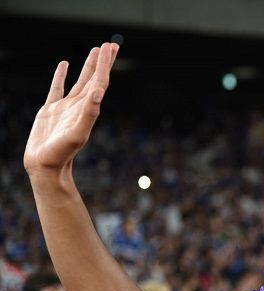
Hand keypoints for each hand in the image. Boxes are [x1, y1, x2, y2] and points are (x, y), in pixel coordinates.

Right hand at [24, 42, 118, 175]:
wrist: (46, 166)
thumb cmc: (62, 153)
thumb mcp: (77, 132)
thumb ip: (89, 113)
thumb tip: (100, 92)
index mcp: (88, 108)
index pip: (100, 82)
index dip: (106, 65)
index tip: (110, 48)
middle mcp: (80, 106)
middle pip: (95, 78)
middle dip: (103, 61)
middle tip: (111, 44)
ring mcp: (65, 107)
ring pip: (80, 80)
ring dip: (88, 65)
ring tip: (95, 50)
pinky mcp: (50, 110)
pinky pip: (57, 87)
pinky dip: (61, 75)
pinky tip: (64, 64)